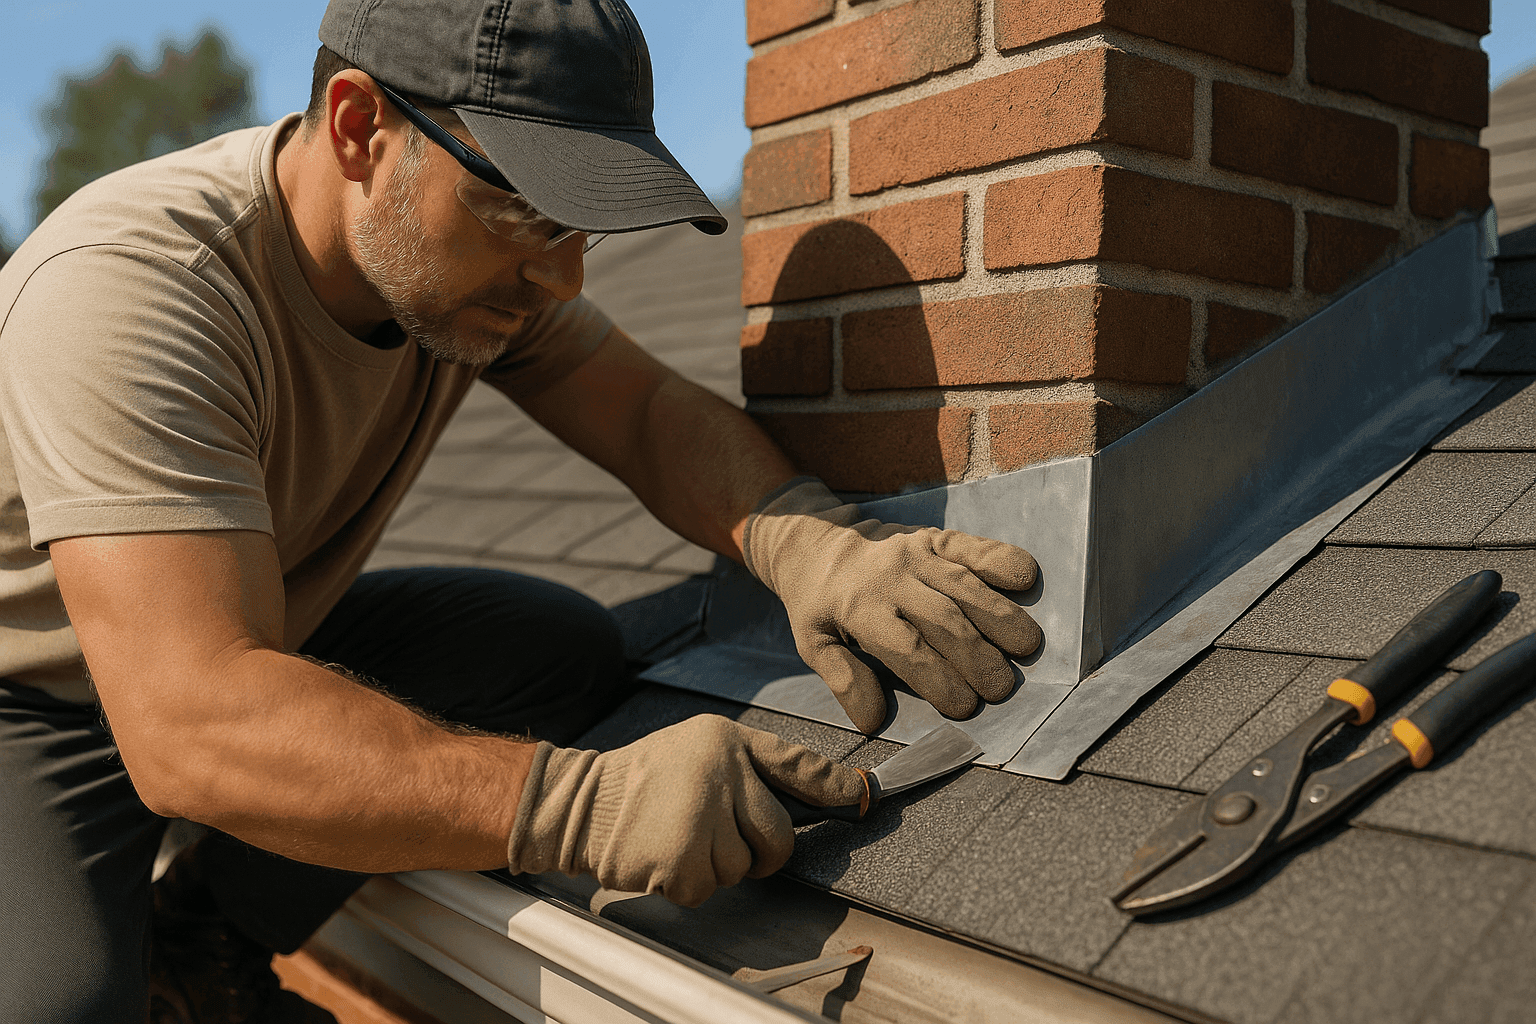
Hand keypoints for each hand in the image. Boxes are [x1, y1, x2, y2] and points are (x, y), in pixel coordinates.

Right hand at [506, 715, 865, 905]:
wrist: (583, 803)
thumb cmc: (649, 775)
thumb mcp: (706, 745)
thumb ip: (760, 764)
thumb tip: (832, 791)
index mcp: (728, 742)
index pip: (796, 764)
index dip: (836, 786)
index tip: (865, 798)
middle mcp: (719, 776)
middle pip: (777, 836)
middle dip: (759, 849)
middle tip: (720, 835)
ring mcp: (699, 820)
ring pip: (742, 868)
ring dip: (716, 864)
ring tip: (680, 834)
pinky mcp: (680, 861)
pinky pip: (709, 888)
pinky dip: (689, 882)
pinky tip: (664, 854)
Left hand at [743, 478, 1041, 733]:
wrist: (816, 541)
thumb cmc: (819, 603)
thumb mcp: (813, 643)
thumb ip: (843, 679)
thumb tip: (873, 720)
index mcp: (859, 608)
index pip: (907, 649)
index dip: (939, 680)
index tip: (965, 707)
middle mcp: (890, 577)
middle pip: (943, 619)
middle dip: (977, 656)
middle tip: (1002, 688)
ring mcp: (914, 553)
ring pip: (963, 585)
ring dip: (999, 615)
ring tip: (1027, 646)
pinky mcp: (933, 537)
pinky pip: (971, 546)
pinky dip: (1000, 559)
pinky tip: (1027, 577)